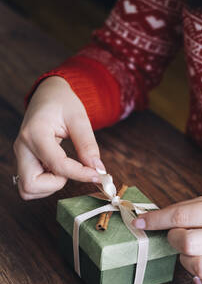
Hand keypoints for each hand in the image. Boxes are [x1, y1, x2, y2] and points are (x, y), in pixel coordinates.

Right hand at [13, 76, 105, 199]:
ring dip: (50, 186)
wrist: (48, 95)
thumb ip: (87, 144)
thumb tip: (97, 169)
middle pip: (31, 185)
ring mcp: (21, 155)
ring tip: (65, 168)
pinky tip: (58, 169)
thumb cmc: (62, 103)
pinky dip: (46, 185)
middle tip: (73, 169)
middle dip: (56, 184)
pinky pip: (30, 185)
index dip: (80, 174)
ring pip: (28, 189)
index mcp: (35, 133)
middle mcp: (23, 147)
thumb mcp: (79, 118)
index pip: (57, 164)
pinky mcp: (24, 160)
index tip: (97, 174)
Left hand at [132, 196, 201, 283]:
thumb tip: (150, 218)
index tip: (140, 223)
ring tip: (192, 256)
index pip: (182, 216)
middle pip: (188, 243)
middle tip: (177, 238)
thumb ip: (186, 209)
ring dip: (186, 262)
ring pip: (200, 268)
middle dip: (173, 240)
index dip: (156, 221)